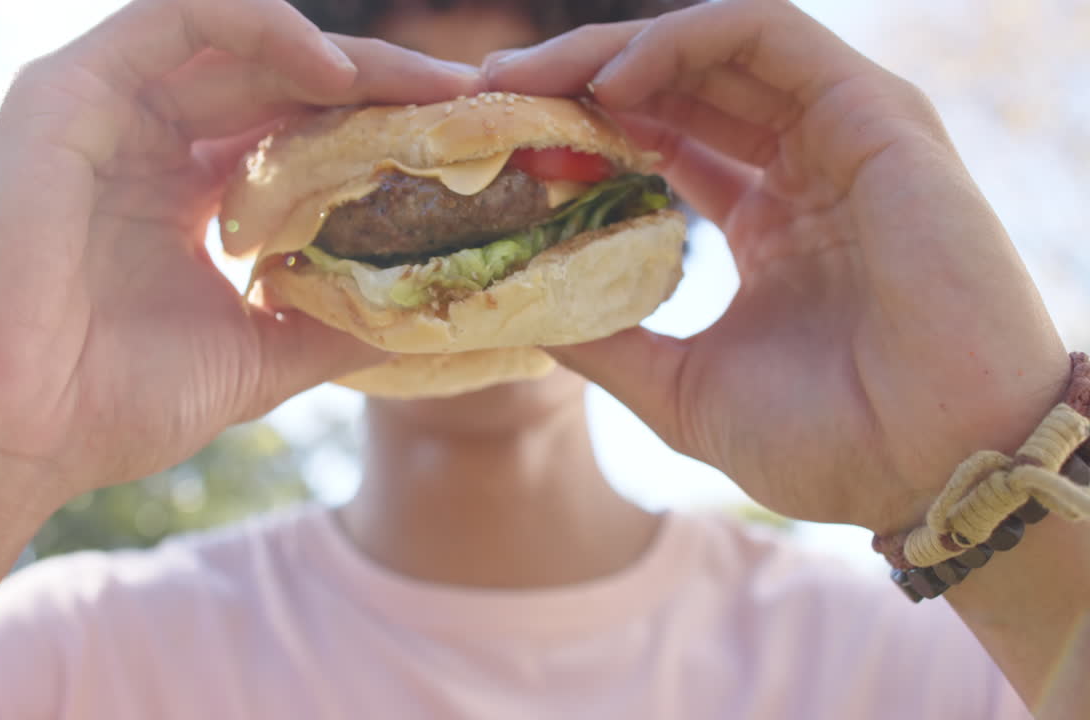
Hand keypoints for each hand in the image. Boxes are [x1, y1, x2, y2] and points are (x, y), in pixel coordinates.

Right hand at [0, 0, 479, 502]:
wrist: (2, 439)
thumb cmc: (110, 406)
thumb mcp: (256, 356)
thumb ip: (331, 321)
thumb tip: (424, 313)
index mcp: (184, 196)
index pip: (294, 133)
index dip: (376, 127)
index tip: (461, 140)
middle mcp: (147, 144)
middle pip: (279, 81)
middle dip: (378, 83)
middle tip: (466, 97)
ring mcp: (104, 113)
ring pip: (237, 42)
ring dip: (338, 54)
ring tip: (422, 86)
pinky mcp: (63, 94)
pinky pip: (169, 22)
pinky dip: (255, 28)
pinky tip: (331, 71)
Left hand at [487, 0, 1068, 532]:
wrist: (936, 471)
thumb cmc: (829, 443)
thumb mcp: (683, 390)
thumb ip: (608, 342)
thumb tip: (520, 313)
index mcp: (769, 223)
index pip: (663, 141)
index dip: (581, 132)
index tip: (500, 142)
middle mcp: (804, 168)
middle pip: (678, 85)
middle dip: (579, 77)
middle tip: (492, 88)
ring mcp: (842, 136)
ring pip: (715, 46)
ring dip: (614, 51)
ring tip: (530, 81)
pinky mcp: (876, 115)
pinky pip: (768, 34)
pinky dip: (682, 42)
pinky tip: (610, 86)